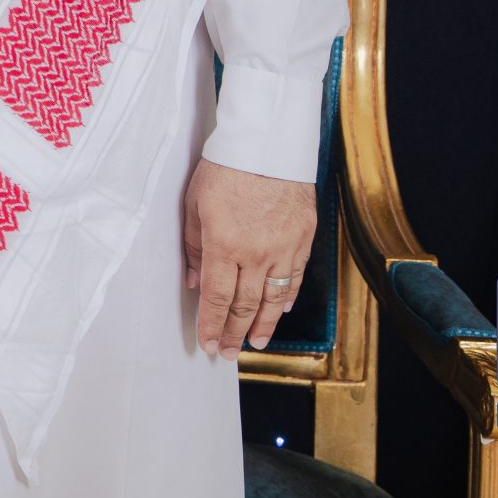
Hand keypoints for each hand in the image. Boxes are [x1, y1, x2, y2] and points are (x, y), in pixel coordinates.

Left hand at [184, 157, 316, 358]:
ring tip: (253, 343)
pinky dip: (286, 298)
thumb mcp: (194, 204)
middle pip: (245, 305)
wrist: (267, 145)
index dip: (211, 325)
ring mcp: (283, 248)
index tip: (207, 344)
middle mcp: (256, 253)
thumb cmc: (224, 170)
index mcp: (224, 244)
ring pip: (274, 298)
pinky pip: (295, 278)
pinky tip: (280, 310)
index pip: (216, 297)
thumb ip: (194, 247)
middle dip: (234, 333)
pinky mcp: (303, 239)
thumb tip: (194, 282)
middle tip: (228, 352)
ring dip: (264, 324)